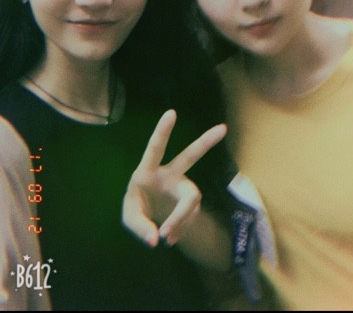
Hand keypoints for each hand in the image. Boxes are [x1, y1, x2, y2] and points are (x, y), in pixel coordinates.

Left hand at [122, 109, 226, 247]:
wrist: (149, 215)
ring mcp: (182, 185)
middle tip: (223, 128)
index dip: (162, 131)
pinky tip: (171, 237)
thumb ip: (140, 227)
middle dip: (206, 142)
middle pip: (190, 156)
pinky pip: (191, 215)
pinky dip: (181, 228)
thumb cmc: (137, 207)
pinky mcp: (190, 199)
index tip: (171, 112)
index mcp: (147, 171)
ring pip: (192, 198)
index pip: (155, 149)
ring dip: (181, 219)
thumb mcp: (129, 218)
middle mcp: (169, 173)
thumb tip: (157, 238)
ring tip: (167, 238)